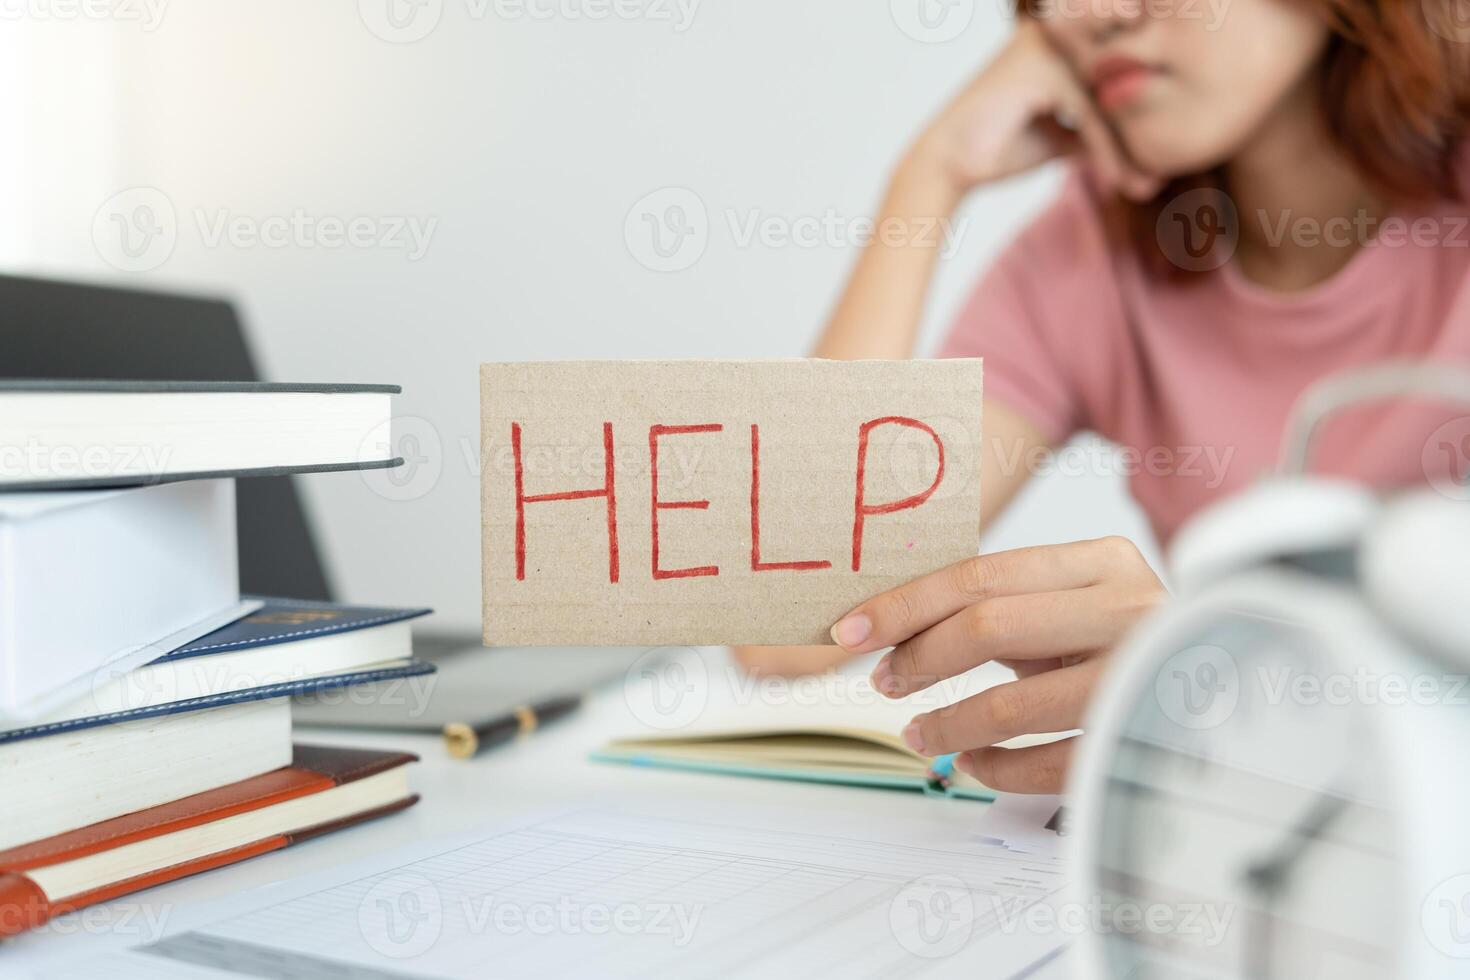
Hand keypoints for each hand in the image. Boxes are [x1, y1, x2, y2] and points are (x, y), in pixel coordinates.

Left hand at [830, 537, 1166, 792]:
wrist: (1226, 684)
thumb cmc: (1122, 642)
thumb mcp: (1072, 605)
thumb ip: (1002, 604)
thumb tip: (893, 623)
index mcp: (1101, 562)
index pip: (979, 576)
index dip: (903, 606)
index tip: (849, 631)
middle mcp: (1127, 610)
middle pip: (988, 628)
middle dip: (918, 659)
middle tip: (883, 680)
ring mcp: (1138, 678)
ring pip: (1011, 704)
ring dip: (947, 723)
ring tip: (918, 730)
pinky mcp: (1140, 741)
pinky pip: (1045, 765)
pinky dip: (994, 769)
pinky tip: (972, 761)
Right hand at [903, 18, 1157, 200]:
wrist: (949, 165)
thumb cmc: (1000, 146)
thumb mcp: (1063, 134)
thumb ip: (1096, 127)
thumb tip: (1142, 145)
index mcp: (1060, 40)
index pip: (1118, 66)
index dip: (1144, 103)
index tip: (1169, 148)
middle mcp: (1056, 33)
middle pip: (1122, 77)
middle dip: (1149, 124)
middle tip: (1171, 167)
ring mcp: (1048, 47)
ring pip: (1110, 98)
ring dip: (1131, 147)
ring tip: (1149, 186)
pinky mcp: (1043, 71)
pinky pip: (1091, 113)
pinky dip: (1107, 153)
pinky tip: (1121, 184)